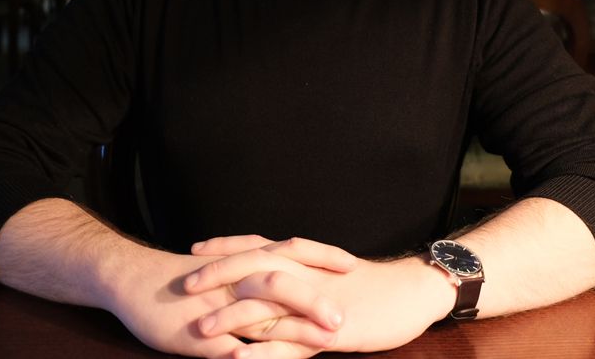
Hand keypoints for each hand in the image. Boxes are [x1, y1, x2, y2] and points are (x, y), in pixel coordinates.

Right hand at [103, 238, 354, 358]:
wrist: (137, 279)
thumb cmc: (185, 279)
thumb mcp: (225, 269)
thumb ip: (255, 274)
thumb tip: (287, 278)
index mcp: (246, 261)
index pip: (292, 254)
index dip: (323, 258)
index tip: (355, 264)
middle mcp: (237, 279)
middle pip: (283, 283)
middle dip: (316, 299)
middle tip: (346, 313)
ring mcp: (220, 307)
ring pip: (262, 317)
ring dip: (296, 329)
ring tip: (325, 341)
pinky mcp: (201, 335)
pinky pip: (231, 348)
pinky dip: (254, 357)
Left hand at [186, 235, 455, 352]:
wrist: (410, 291)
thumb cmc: (367, 284)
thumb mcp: (328, 273)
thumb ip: (298, 273)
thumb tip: (268, 280)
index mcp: (303, 259)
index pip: (255, 246)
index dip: (224, 247)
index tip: (193, 250)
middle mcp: (305, 274)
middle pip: (252, 270)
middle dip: (217, 276)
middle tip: (184, 285)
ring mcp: (315, 302)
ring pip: (267, 308)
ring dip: (231, 319)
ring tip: (201, 330)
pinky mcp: (329, 330)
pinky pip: (291, 344)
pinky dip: (264, 354)